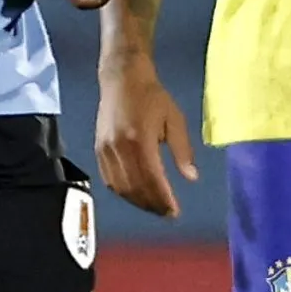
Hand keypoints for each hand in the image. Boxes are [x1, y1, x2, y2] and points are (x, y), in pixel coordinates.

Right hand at [96, 60, 198, 216]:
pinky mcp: (98, 150)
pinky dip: (123, 192)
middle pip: (136, 187)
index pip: (152, 178)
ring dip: (138, 201)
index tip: (175, 212)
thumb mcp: (175, 119)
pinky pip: (109, 179)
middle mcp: (119, 147)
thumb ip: (182, 150)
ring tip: (154, 207)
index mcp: (140, 139)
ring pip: (121, 187)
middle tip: (167, 213)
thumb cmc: (152, 96)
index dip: (163, 199)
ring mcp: (105, 149)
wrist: (122, 78)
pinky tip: (136, 195)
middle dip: (152, 204)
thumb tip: (192, 178)